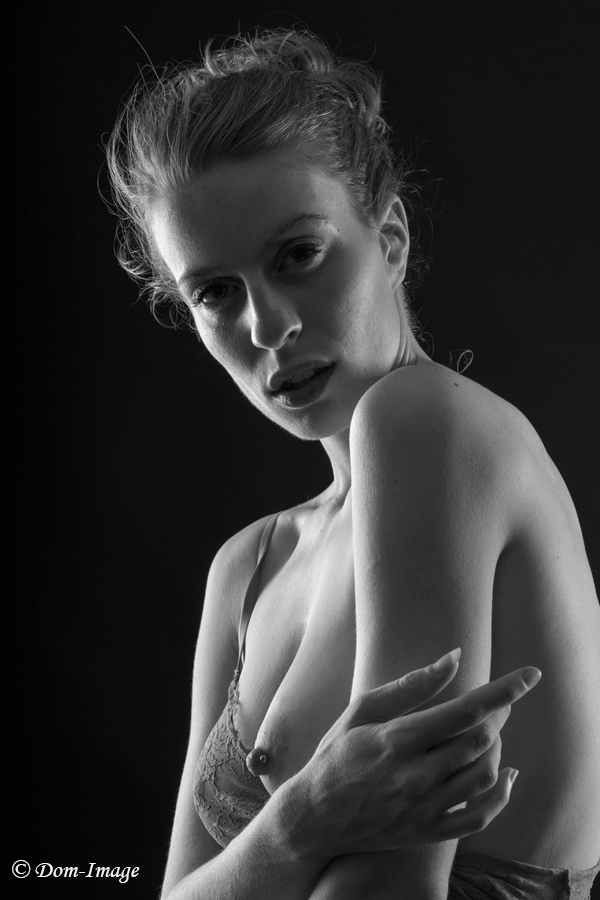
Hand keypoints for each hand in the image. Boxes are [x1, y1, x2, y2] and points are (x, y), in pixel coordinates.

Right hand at [277, 649, 540, 859]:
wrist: (314, 816)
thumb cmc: (336, 753)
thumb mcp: (363, 709)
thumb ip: (411, 685)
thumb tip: (454, 657)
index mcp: (397, 739)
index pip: (466, 710)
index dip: (504, 690)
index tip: (530, 675)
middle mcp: (414, 775)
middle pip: (481, 740)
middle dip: (500, 714)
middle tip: (498, 702)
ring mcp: (423, 807)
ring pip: (485, 776)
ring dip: (498, 748)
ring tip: (488, 733)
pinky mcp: (428, 831)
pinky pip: (480, 817)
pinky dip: (502, 795)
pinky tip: (504, 775)